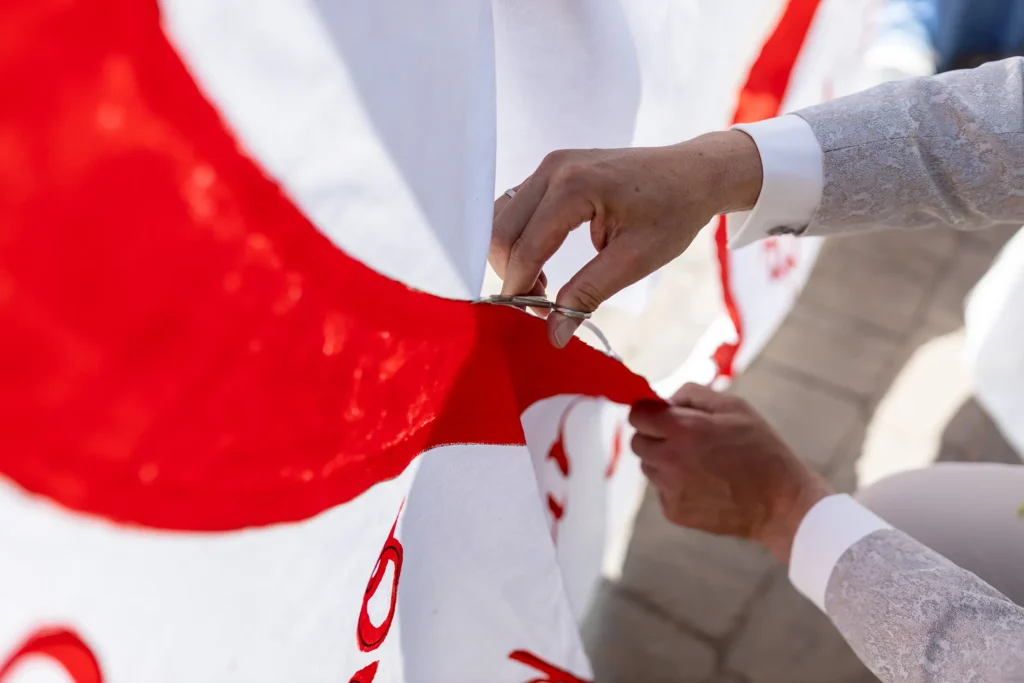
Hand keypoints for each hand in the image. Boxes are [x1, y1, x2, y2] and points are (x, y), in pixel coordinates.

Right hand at [490, 130, 762, 346]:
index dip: (520, 289)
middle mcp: (553, 169)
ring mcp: (551, 165)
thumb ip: (587, 295)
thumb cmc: (673, 213)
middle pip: (501, 231)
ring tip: (543, 285)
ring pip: (502, 219)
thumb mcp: (635, 261)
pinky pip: (517, 207)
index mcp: (573, 187)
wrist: (694, 174)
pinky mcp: (553, 169)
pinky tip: (543, 261)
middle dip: (511, 274)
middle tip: (539, 304)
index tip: (533, 318)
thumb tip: (553, 334)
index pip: (525, 247)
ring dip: (512, 257)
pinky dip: (519, 239)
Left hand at [629, 383, 832, 562]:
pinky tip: (705, 485)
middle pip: (638, 442)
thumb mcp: (734, 407)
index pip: (637, 415)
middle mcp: (669, 459)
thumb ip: (692, 395)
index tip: (662, 416)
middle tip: (684, 440)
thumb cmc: (761, 450)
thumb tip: (666, 400)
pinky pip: (662, 491)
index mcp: (682, 429)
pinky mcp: (674, 512)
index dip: (649, 413)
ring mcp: (670, 489)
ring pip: (649, 467)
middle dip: (655, 437)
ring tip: (700, 464)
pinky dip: (676, 486)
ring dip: (664, 462)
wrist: (780, 504)